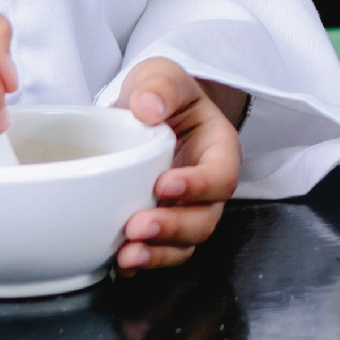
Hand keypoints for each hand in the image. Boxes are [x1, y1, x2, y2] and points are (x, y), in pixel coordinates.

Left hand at [116, 60, 247, 269]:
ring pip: (185, 243)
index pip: (222, 175)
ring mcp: (186, 210)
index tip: (163, 185)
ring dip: (158, 253)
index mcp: (218, 149)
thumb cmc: (161, 94)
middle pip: (205, 219)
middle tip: (137, 226)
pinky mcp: (161, 227)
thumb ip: (161, 86)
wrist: (143, 113)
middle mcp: (207, 187)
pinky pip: (160, 254)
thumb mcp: (162, 75)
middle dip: (173, 227)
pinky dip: (143, 263)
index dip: (198, 186)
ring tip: (126, 256)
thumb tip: (148, 107)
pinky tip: (118, 265)